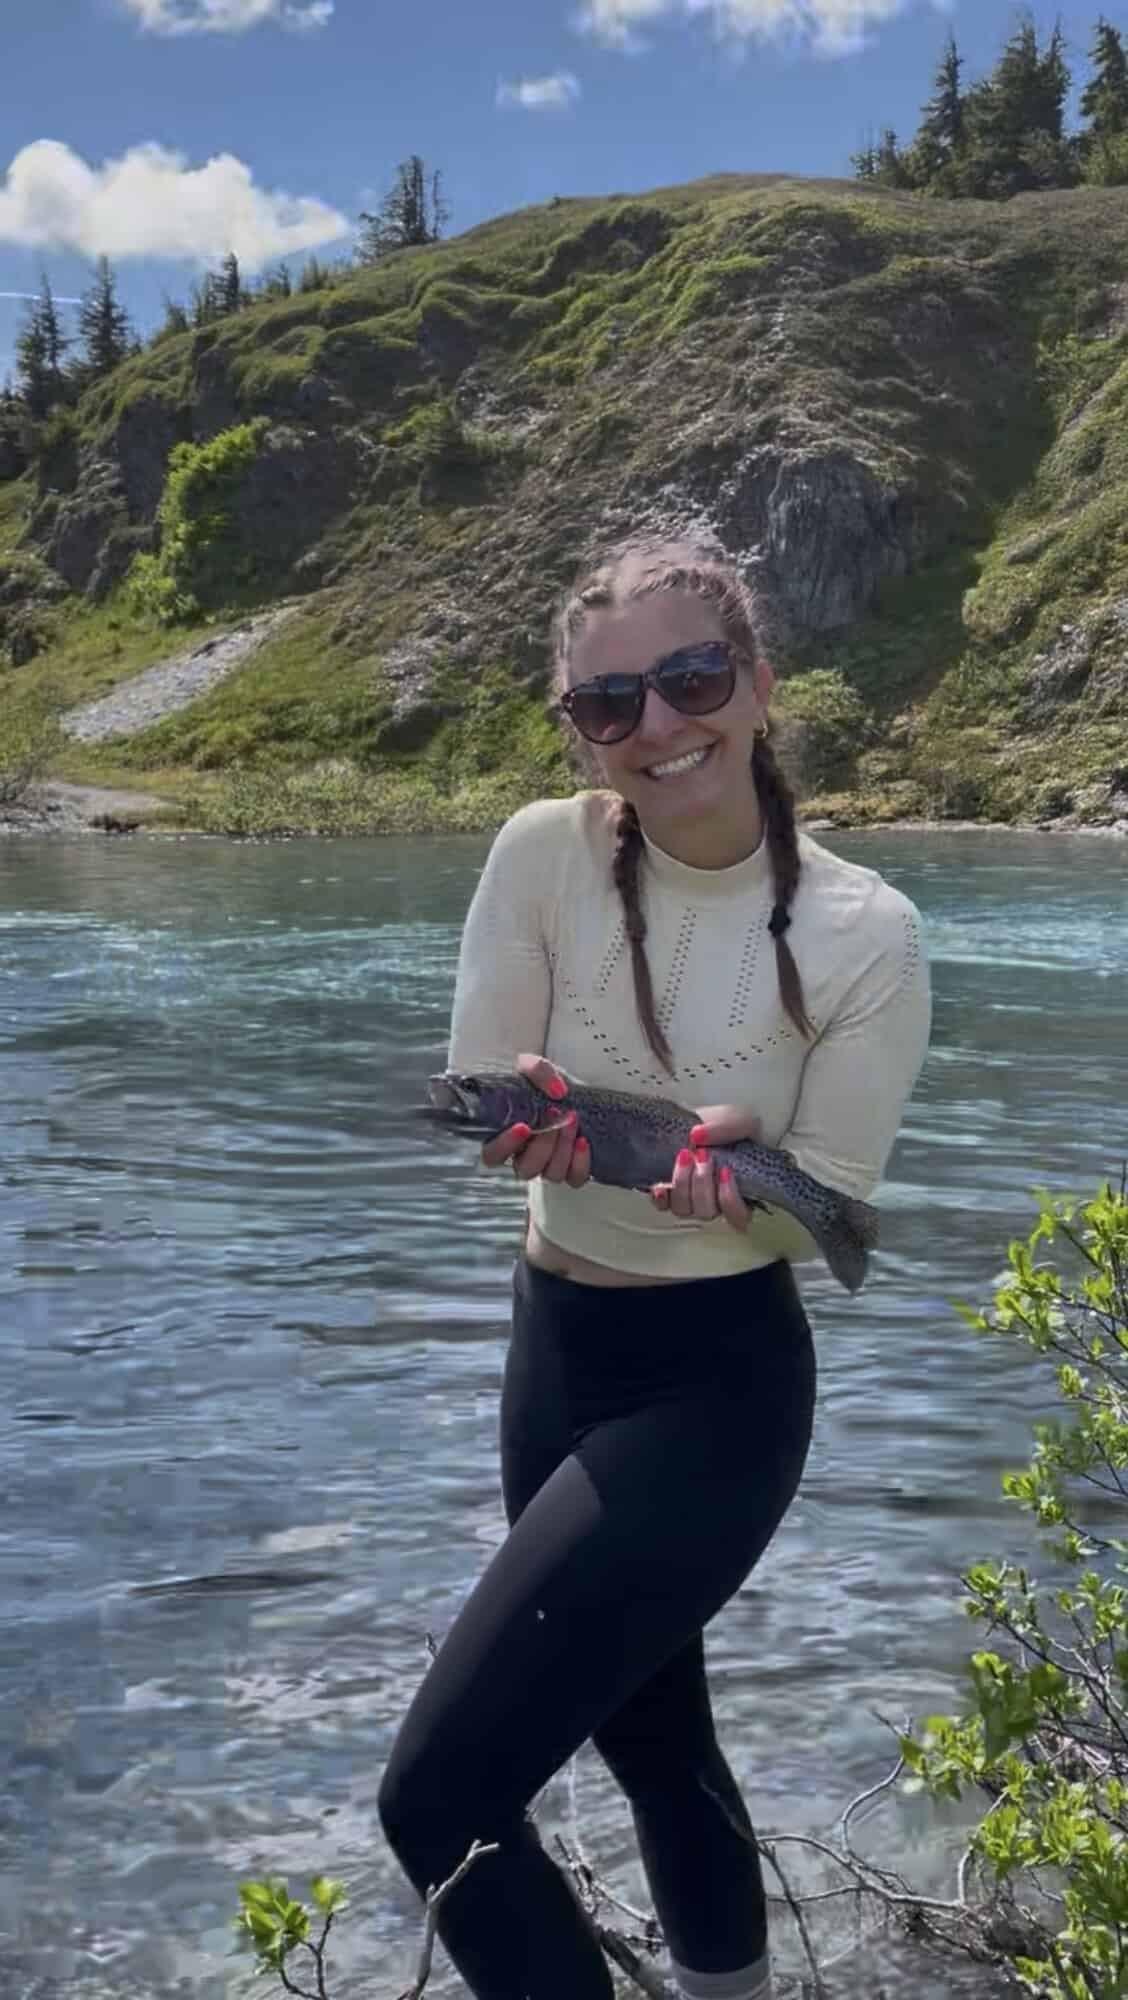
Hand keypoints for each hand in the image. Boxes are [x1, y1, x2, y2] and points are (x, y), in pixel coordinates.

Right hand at [480, 1054, 590, 1188]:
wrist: (571, 1091)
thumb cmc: (543, 1084)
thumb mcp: (533, 1066)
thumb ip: (538, 1070)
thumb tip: (557, 1090)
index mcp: (503, 1137)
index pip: (493, 1156)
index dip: (505, 1146)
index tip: (523, 1126)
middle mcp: (523, 1156)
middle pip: (526, 1169)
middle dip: (543, 1144)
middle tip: (554, 1115)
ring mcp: (547, 1165)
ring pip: (550, 1174)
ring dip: (563, 1149)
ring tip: (572, 1120)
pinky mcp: (570, 1169)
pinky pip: (574, 1178)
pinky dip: (581, 1163)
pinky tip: (583, 1142)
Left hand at [649, 1105, 761, 1231]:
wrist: (703, 1122)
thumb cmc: (727, 1127)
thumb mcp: (739, 1121)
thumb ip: (728, 1129)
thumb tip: (697, 1136)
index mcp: (740, 1192)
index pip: (738, 1216)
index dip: (730, 1199)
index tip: (725, 1171)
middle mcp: (715, 1201)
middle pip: (707, 1212)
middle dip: (702, 1184)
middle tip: (703, 1155)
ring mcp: (691, 1199)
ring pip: (684, 1209)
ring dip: (682, 1184)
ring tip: (684, 1156)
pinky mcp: (671, 1193)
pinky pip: (663, 1206)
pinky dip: (661, 1198)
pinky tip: (660, 1186)